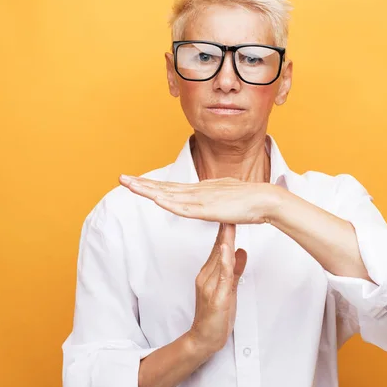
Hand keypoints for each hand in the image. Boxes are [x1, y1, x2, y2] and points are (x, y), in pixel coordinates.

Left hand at [119, 175, 279, 223]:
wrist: (265, 199)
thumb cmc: (249, 201)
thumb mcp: (225, 200)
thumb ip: (213, 200)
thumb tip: (208, 202)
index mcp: (201, 190)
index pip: (171, 188)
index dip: (151, 185)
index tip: (135, 183)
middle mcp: (197, 191)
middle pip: (164, 187)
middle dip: (141, 184)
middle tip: (121, 178)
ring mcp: (202, 198)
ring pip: (169, 194)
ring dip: (148, 190)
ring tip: (129, 185)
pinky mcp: (209, 209)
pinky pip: (185, 207)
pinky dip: (169, 203)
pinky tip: (156, 200)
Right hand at [188, 223, 246, 353]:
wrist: (204, 339)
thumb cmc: (216, 316)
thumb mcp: (229, 288)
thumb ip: (235, 269)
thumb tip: (241, 250)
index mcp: (208, 273)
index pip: (218, 247)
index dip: (225, 230)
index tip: (231, 213)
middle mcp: (206, 276)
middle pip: (218, 249)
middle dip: (225, 229)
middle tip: (230, 208)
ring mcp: (209, 286)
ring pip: (219, 259)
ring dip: (225, 240)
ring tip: (229, 223)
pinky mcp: (216, 297)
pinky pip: (222, 276)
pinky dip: (226, 261)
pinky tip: (229, 250)